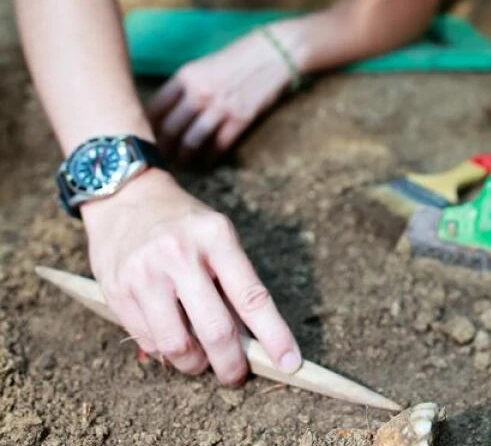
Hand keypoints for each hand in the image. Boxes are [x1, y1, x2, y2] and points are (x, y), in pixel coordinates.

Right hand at [82, 168, 301, 385]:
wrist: (126, 198)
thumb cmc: (183, 223)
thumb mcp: (218, 236)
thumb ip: (233, 282)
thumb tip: (253, 340)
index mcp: (217, 237)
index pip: (252, 297)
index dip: (274, 336)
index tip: (290, 363)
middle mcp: (180, 254)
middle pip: (215, 329)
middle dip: (232, 364)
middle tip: (237, 375)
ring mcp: (145, 273)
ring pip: (177, 345)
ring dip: (194, 365)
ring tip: (200, 360)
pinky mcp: (117, 290)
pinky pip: (148, 341)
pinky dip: (166, 352)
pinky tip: (173, 342)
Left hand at [147, 24, 297, 165]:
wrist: (274, 53)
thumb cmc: (239, 57)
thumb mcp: (204, 65)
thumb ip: (185, 86)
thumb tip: (169, 111)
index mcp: (186, 76)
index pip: (155, 108)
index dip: (146, 127)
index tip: (145, 138)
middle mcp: (199, 93)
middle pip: (169, 129)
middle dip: (161, 148)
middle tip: (158, 158)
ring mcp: (220, 107)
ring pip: (191, 141)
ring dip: (183, 157)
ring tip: (179, 165)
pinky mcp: (240, 119)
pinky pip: (218, 146)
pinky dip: (209, 158)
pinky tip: (205, 162)